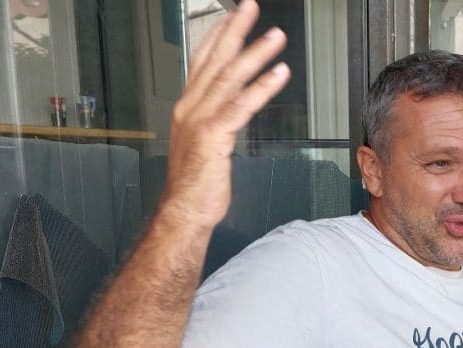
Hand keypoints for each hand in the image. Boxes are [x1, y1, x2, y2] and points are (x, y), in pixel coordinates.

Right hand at [161, 0, 289, 229]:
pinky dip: (261, 87)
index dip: (217, 37)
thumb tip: (229, 114)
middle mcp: (190, 109)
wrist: (184, 212)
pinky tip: (279, 72)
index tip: (232, 17)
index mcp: (186, 108)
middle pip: (215, 61)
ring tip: (275, 35)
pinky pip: (241, 106)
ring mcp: (199, 121)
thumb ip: (213, 123)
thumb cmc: (196, 186)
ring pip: (229, 78)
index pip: (201, 63)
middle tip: (251, 7)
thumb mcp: (204, 146)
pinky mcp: (213, 137)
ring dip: (255, 53)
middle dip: (235, 31)